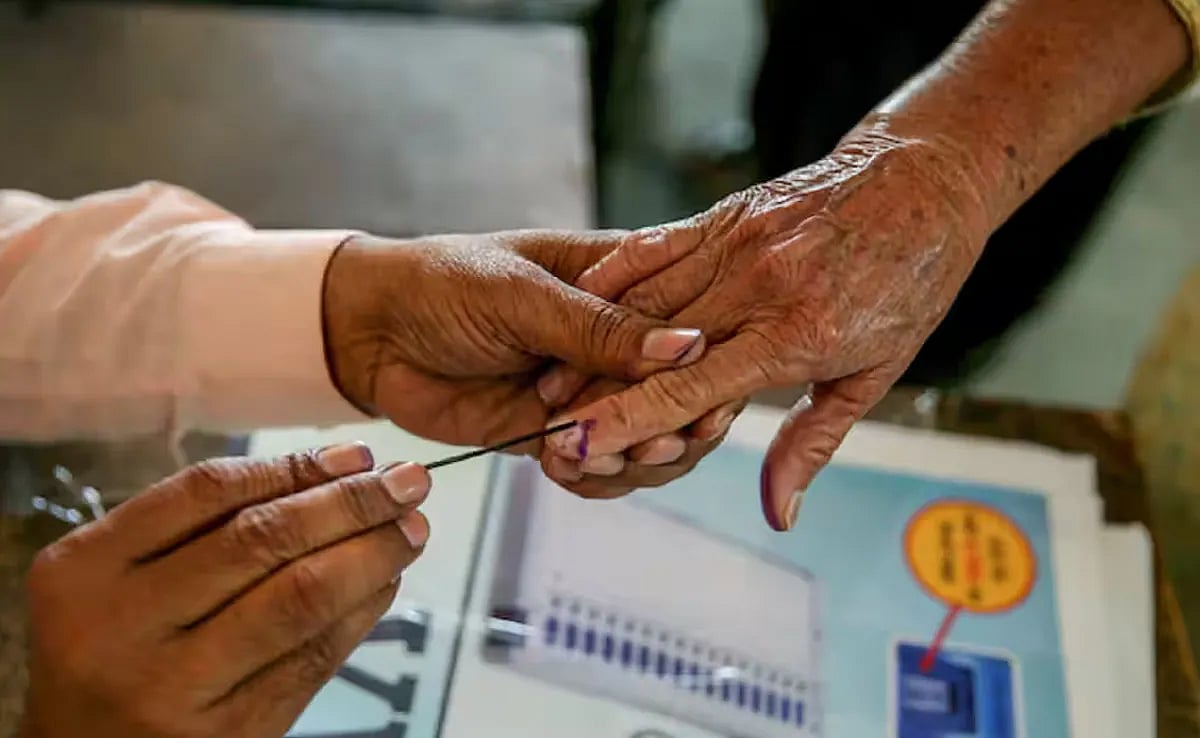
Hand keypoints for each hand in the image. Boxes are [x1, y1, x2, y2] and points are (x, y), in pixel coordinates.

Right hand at [20, 444, 429, 737]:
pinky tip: (385, 582)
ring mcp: (177, 688)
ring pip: (298, 599)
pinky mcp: (229, 734)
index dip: (293, 467)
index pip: (207, 493)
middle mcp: (124, 628)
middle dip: (350, 503)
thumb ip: (202, 526)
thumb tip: (337, 473)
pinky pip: (313, 659)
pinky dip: (361, 612)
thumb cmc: (108, 648)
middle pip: (261, 541)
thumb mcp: (118, 577)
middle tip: (408, 481)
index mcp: (85, 570)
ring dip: (371, 555)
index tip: (355, 455)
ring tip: (410, 529)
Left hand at [321, 231, 706, 453]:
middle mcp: (617, 337)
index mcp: (624, 279)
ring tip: (598, 458)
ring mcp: (590, 388)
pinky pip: (600, 465)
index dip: (709, 366)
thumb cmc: (441, 282)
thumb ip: (599, 327)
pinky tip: (566, 469)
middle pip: (683, 391)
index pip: (694, 322)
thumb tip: (687, 347)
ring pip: (648, 436)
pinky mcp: (558, 431)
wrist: (369, 332)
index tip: (705, 401)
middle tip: (653, 443)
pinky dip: (593, 477)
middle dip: (673, 423)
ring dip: (634, 457)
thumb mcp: (521, 293)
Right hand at [538, 123, 991, 528]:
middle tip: (541, 427)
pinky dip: (612, 277)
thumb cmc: (908, 283)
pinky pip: (653, 247)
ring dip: (589, 341)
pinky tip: (577, 303)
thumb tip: (778, 513)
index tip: (575, 448)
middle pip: (649, 349)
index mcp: (794, 336)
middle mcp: (756, 288)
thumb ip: (812, 443)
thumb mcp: (874, 374)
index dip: (626, 422)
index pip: (689, 390)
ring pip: (641, 298)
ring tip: (547, 380)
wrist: (925, 180)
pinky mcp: (724, 215)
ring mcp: (736, 244)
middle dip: (590, 392)